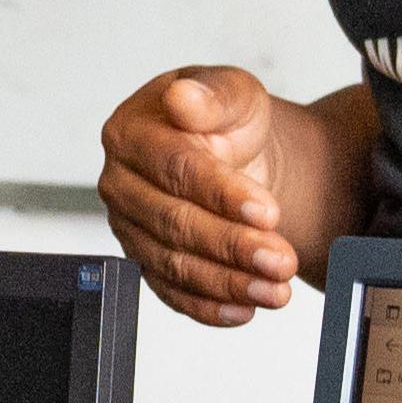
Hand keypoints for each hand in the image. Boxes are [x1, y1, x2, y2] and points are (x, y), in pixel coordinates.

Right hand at [98, 64, 298, 326]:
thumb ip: (213, 95)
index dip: (221, 193)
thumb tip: (184, 98)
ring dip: (228, 282)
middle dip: (232, 245)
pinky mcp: (144, 263)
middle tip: (279, 259)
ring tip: (275, 288)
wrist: (232, 155)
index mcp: (132, 133)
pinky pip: (171, 293)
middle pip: (173, 222)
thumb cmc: (226, 123)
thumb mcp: (235, 94)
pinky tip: (245, 308)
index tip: (265, 211)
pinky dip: (209, 307)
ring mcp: (129, 228)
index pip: (174, 167)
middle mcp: (121, 183)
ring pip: (173, 264)